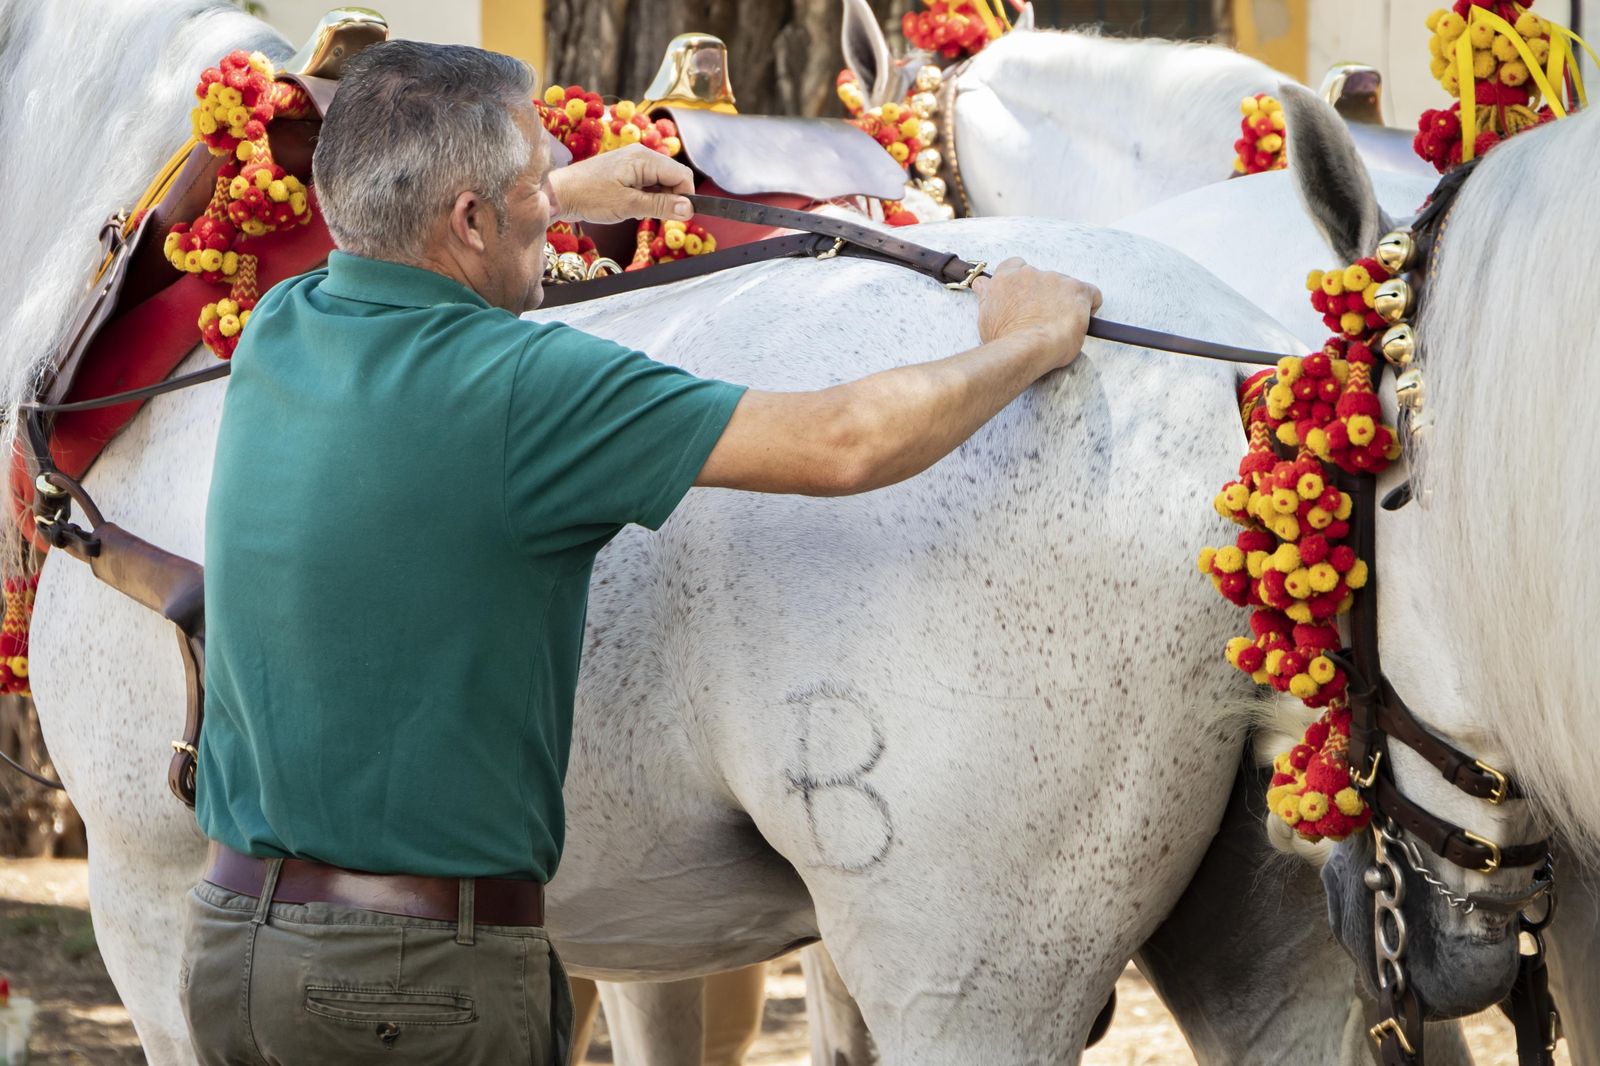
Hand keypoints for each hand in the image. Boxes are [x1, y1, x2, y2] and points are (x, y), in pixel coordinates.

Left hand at [547, 145, 695, 224]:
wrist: (559, 193)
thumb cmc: (589, 197)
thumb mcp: (628, 205)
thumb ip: (661, 206)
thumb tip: (688, 209)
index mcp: (644, 158)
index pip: (682, 175)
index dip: (685, 197)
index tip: (678, 217)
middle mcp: (641, 155)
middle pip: (673, 177)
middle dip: (671, 199)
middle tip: (654, 216)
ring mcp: (633, 162)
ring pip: (661, 182)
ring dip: (658, 200)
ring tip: (638, 211)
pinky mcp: (625, 171)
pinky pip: (648, 183)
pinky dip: (647, 197)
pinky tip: (632, 207)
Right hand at [972, 258, 1100, 369]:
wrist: (1025, 349)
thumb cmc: (1005, 340)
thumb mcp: (986, 316)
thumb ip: (987, 296)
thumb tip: (981, 284)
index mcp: (1006, 278)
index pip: (1015, 266)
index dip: (1023, 282)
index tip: (1026, 298)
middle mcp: (1030, 273)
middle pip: (1042, 278)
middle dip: (1045, 295)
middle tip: (1042, 319)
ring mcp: (1055, 279)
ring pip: (1065, 287)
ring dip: (1064, 302)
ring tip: (1059, 326)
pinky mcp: (1077, 289)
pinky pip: (1091, 294)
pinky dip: (1089, 306)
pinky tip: (1081, 321)